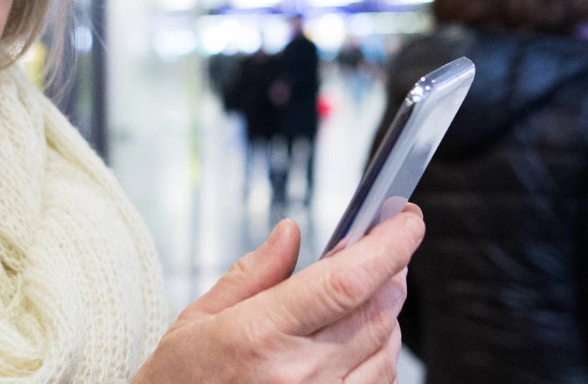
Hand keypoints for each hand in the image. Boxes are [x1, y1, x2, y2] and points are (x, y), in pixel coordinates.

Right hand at [133, 207, 423, 383]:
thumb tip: (290, 233)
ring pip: (386, 347)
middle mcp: (298, 374)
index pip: (346, 281)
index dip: (389, 245)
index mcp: (259, 335)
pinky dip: (381, 352)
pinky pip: (380, 382)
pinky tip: (358, 339)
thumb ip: (252, 274)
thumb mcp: (198, 320)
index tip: (406, 219)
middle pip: (376, 309)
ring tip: (363, 294)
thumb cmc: (181, 383)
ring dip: (386, 312)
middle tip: (383, 246)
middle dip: (391, 270)